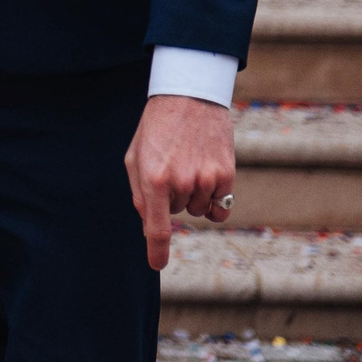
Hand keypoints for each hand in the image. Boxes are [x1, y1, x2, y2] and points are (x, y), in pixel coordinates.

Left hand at [127, 94, 235, 269]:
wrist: (189, 97)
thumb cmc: (156, 128)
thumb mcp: (134, 157)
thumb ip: (140, 193)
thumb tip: (148, 224)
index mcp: (153, 178)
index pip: (157, 227)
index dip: (156, 250)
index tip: (157, 264)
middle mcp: (182, 182)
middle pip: (175, 213)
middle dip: (169, 198)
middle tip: (169, 167)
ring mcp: (207, 180)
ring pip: (197, 210)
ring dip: (192, 196)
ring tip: (187, 165)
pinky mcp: (227, 175)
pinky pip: (220, 207)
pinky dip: (213, 201)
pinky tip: (207, 179)